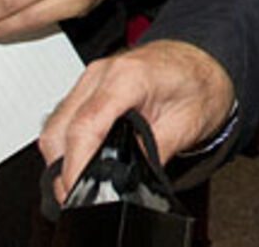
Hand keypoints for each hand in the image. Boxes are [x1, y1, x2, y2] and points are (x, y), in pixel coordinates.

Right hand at [39, 40, 235, 201]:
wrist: (203, 60)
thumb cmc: (199, 83)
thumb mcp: (187, 124)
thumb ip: (154, 151)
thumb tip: (129, 180)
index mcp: (128, 77)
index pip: (86, 126)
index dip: (76, 166)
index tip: (77, 193)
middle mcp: (102, 73)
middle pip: (60, 128)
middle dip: (63, 170)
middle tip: (79, 198)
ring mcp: (91, 77)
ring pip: (55, 124)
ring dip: (61, 158)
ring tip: (81, 185)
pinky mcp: (88, 86)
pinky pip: (63, 117)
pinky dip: (65, 143)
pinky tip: (81, 161)